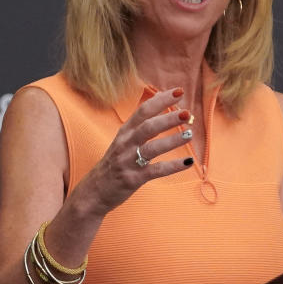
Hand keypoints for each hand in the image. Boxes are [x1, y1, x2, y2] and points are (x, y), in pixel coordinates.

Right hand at [69, 88, 193, 216]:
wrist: (93, 192)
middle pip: (148, 126)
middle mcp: (125, 144)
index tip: (178, 91)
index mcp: (124, 132)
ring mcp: (128, 162)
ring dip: (172, 140)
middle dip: (167, 118)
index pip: (143, 111)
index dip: (160, 100)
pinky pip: (156, 171)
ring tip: (189, 134)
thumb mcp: (123, 141)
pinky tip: (188, 162)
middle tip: (186, 113)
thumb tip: (161, 103)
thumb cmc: (114, 164)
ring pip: (152, 148)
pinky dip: (172, 166)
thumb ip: (140, 124)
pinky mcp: (133, 179)